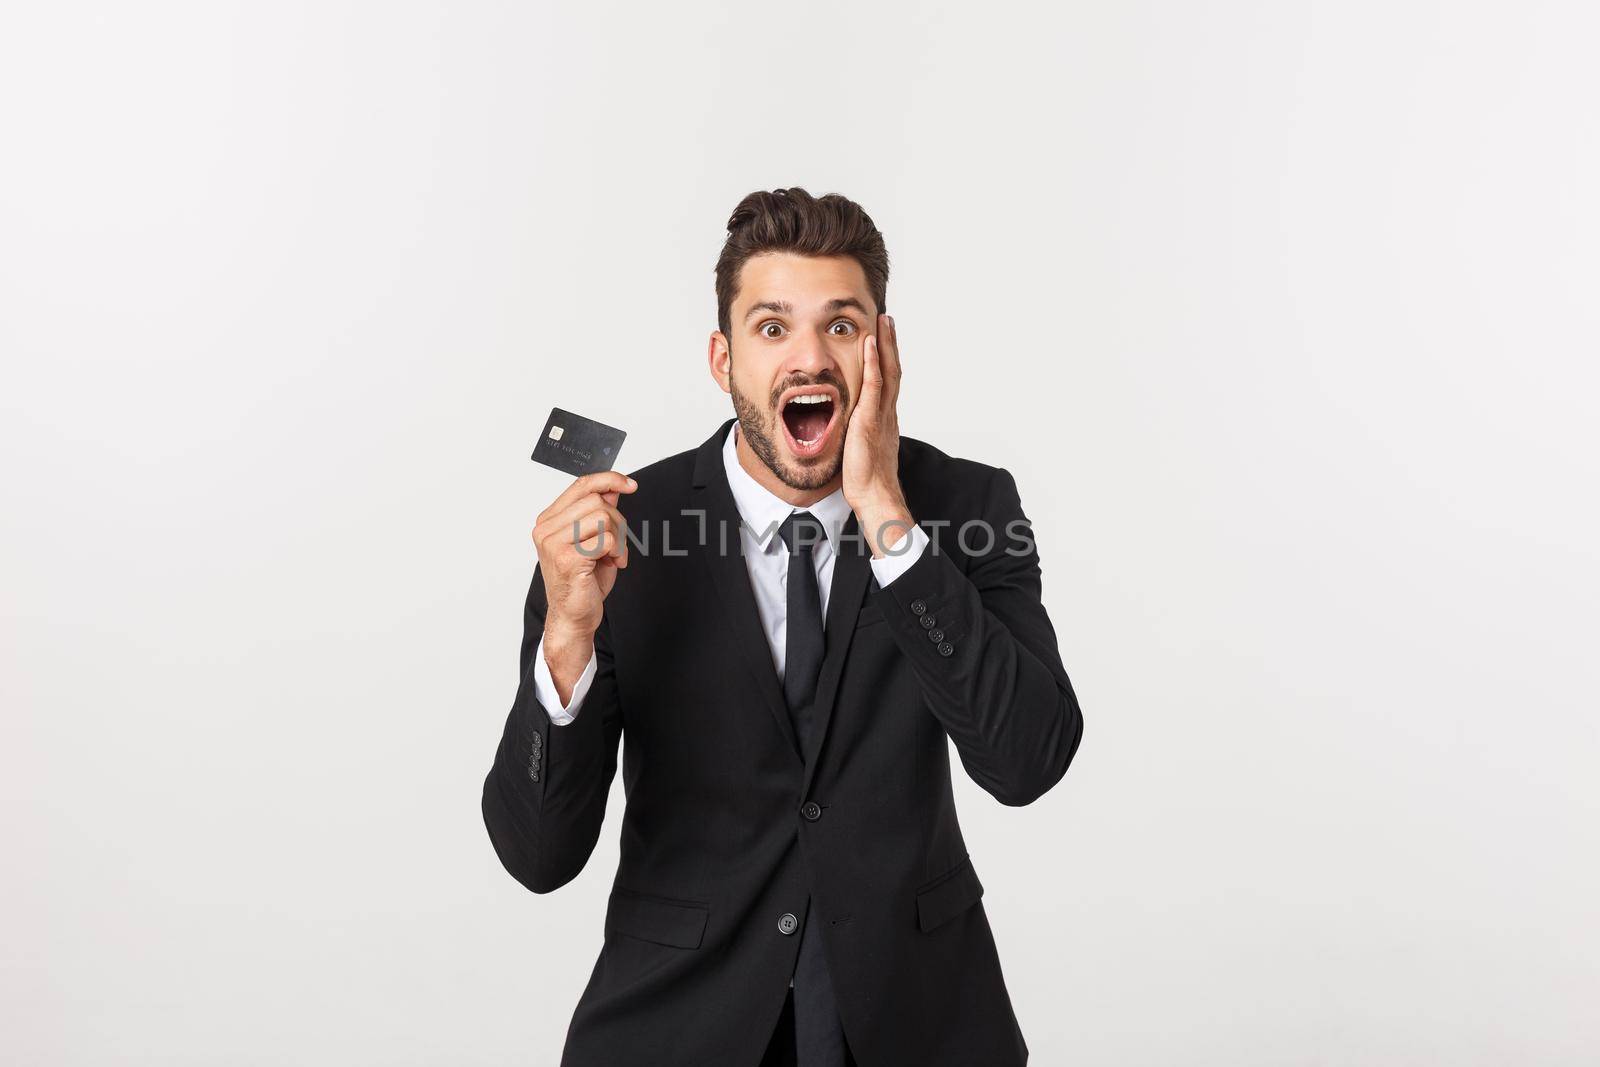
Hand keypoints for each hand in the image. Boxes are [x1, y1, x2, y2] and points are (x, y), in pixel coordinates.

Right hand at [532, 470, 635, 674]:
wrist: (574, 615)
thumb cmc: (582, 580)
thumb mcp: (593, 540)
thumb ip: (599, 513)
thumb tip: (613, 488)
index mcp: (549, 520)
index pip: (580, 485)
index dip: (608, 479)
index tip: (629, 484)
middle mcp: (546, 529)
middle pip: (596, 500)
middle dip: (617, 520)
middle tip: (617, 544)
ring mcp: (554, 543)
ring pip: (602, 517)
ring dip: (618, 538)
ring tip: (613, 555)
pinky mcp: (567, 558)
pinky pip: (606, 539)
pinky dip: (617, 551)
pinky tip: (612, 564)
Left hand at [843, 313, 914, 556]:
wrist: (875, 496)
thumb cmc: (867, 480)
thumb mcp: (861, 450)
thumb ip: (857, 434)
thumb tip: (848, 429)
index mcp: (884, 419)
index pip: (888, 382)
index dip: (887, 359)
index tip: (883, 339)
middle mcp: (887, 413)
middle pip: (893, 370)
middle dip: (890, 344)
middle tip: (887, 320)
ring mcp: (881, 415)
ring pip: (888, 372)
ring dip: (885, 345)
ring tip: (883, 322)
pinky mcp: (870, 420)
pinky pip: (874, 386)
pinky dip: (874, 363)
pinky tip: (870, 345)